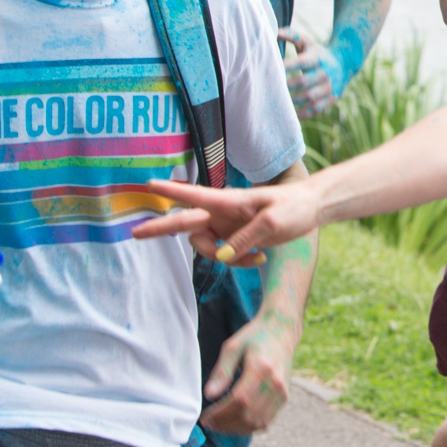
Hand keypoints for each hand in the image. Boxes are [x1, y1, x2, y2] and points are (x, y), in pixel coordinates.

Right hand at [134, 178, 320, 263]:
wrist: (310, 209)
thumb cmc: (293, 206)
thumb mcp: (274, 222)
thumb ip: (247, 237)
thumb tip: (224, 255)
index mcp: (230, 200)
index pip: (196, 196)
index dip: (172, 192)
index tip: (150, 185)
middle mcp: (223, 213)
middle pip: (186, 223)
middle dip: (161, 228)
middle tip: (135, 232)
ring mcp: (227, 225)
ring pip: (207, 247)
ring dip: (224, 259)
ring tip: (256, 256)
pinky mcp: (235, 237)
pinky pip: (225, 256)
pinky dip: (238, 261)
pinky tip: (259, 258)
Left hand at [199, 311, 297, 433]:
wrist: (282, 330)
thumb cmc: (254, 337)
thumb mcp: (233, 347)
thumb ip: (221, 371)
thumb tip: (209, 395)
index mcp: (261, 369)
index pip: (240, 401)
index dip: (221, 414)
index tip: (205, 417)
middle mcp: (275, 383)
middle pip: (248, 415)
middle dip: (225, 424)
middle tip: (209, 423)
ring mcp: (282, 392)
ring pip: (258, 423)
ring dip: (236, 429)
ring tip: (220, 424)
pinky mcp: (284, 397)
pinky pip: (266, 421)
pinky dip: (249, 427)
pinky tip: (235, 422)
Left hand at [278, 28, 337, 118]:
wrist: (345, 63)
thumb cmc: (318, 53)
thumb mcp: (308, 42)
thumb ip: (291, 35)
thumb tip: (274, 31)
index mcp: (317, 58)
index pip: (300, 62)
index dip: (286, 67)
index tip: (271, 70)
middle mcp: (325, 73)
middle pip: (304, 82)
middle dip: (287, 86)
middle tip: (270, 90)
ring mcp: (329, 87)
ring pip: (310, 97)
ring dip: (293, 101)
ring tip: (279, 103)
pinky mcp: (331, 99)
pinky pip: (316, 109)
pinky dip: (303, 114)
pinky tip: (291, 114)